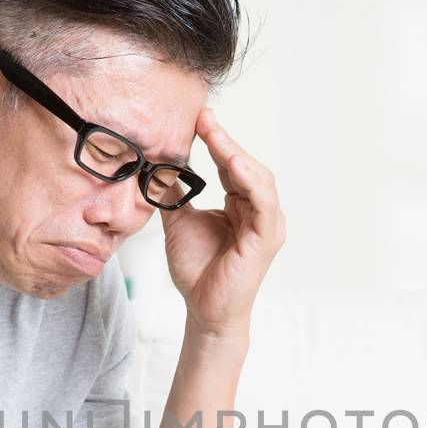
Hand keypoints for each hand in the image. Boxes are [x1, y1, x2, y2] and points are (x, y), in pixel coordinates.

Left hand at [160, 108, 285, 341]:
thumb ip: (175, 194)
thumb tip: (160, 167)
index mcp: (241, 206)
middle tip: (204, 118)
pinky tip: (232, 162)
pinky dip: (248, 180)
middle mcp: (259, 212)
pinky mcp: (266, 237)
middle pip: (246, 166)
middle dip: (225, 141)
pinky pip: (262, 201)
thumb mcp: (180, 222)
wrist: (203, 309)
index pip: (231, 166)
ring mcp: (267, 224)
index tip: (198, 119)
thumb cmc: (198, 271)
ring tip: (214, 134)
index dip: (216, 141)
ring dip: (236, 154)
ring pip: (257, 178)